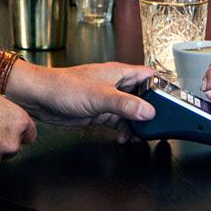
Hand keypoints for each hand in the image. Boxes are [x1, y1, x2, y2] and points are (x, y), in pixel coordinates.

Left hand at [7, 60, 155, 128]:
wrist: (40, 98)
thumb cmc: (64, 87)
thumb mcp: (100, 97)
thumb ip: (125, 105)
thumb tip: (149, 112)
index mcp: (119, 73)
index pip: (149, 76)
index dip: (162, 87)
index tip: (171, 103)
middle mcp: (115, 84)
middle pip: (142, 96)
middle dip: (150, 111)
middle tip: (157, 126)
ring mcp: (106, 99)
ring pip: (130, 111)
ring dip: (137, 124)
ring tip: (141, 136)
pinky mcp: (98, 112)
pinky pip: (118, 121)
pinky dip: (123, 130)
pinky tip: (124, 138)